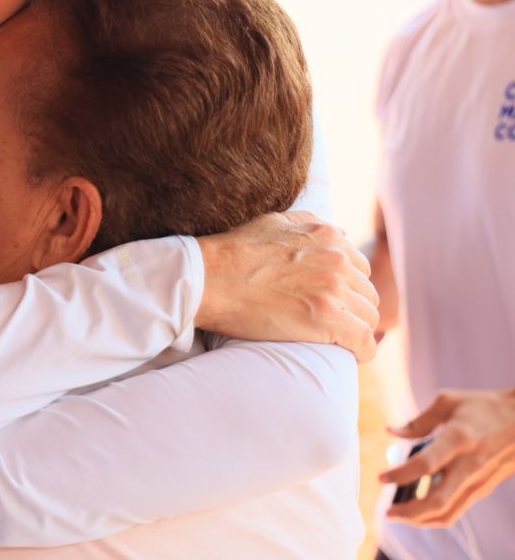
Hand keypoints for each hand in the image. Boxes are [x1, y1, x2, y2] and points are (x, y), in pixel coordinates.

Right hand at [195, 211, 379, 361]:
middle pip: (367, 294)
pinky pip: (365, 342)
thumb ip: (309, 224)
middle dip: (352, 309)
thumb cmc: (232, 253)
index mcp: (327, 237)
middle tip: (330, 323)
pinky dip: (360, 351)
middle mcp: (337, 260)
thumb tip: (335, 231)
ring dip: (355, 330)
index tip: (331, 302)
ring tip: (334, 340)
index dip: (346, 288)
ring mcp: (334, 289)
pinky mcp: (328, 319)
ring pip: (369, 318)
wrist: (208, 279)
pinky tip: (348, 354)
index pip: (359, 268)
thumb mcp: (274, 223)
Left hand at [381, 388, 514, 526]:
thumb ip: (419, 421)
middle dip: (409, 511)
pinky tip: (418, 511)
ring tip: (397, 515)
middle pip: (438, 500)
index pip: (425, 465)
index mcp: (459, 439)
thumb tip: (390, 432)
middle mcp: (470, 465)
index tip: (380, 478)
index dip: (400, 474)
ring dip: (421, 519)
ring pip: (449, 511)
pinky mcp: (484, 488)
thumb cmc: (484, 407)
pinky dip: (436, 515)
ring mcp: (479, 480)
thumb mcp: (449, 401)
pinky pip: (458, 509)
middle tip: (385, 512)